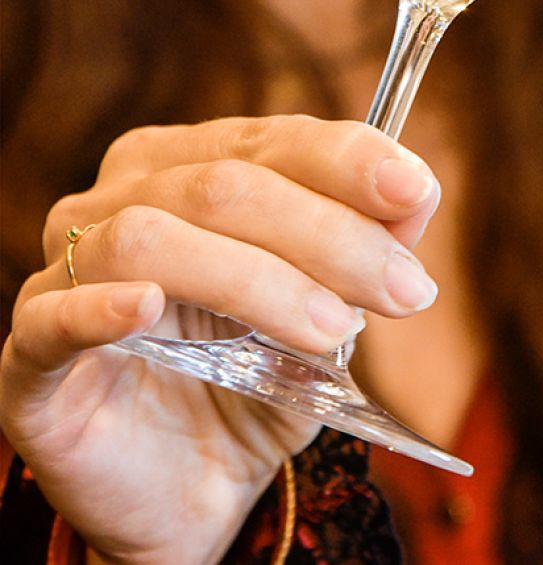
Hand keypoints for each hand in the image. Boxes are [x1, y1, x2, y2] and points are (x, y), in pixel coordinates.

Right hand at [0, 114, 440, 563]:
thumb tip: (416, 193)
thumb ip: (363, 246)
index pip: (270, 138)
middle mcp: (121, 198)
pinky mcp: (28, 355)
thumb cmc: (256, 381)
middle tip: (401, 292)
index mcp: (189, 164)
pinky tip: (151, 308)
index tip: (415, 192)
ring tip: (332, 331)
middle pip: (225, 184)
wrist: (191, 491)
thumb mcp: (328, 308)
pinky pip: (53, 316)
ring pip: (154, 236)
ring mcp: (66, 271)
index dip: (346, 159)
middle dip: (329, 234)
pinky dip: (102, 305)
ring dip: (259, 280)